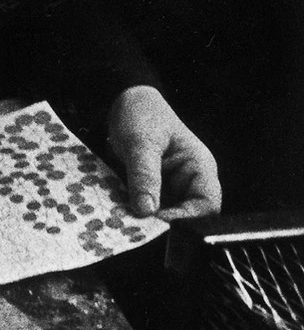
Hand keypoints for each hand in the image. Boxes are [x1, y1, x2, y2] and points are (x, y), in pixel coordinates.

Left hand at [106, 85, 221, 219]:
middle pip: (188, 217)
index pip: (207, 205)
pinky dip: (136, 214)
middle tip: (138, 226)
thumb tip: (146, 210)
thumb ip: (144, 174)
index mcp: (199, 168)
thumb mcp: (141, 142)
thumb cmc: (141, 115)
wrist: (122, 103)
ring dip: (148, 221)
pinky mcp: (152, 191)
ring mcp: (171, 188)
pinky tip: (121, 213)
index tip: (157, 221)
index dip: (187, 219)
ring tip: (127, 221)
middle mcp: (189, 182)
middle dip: (164, 224)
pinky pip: (148, 210)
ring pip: (166, 217)